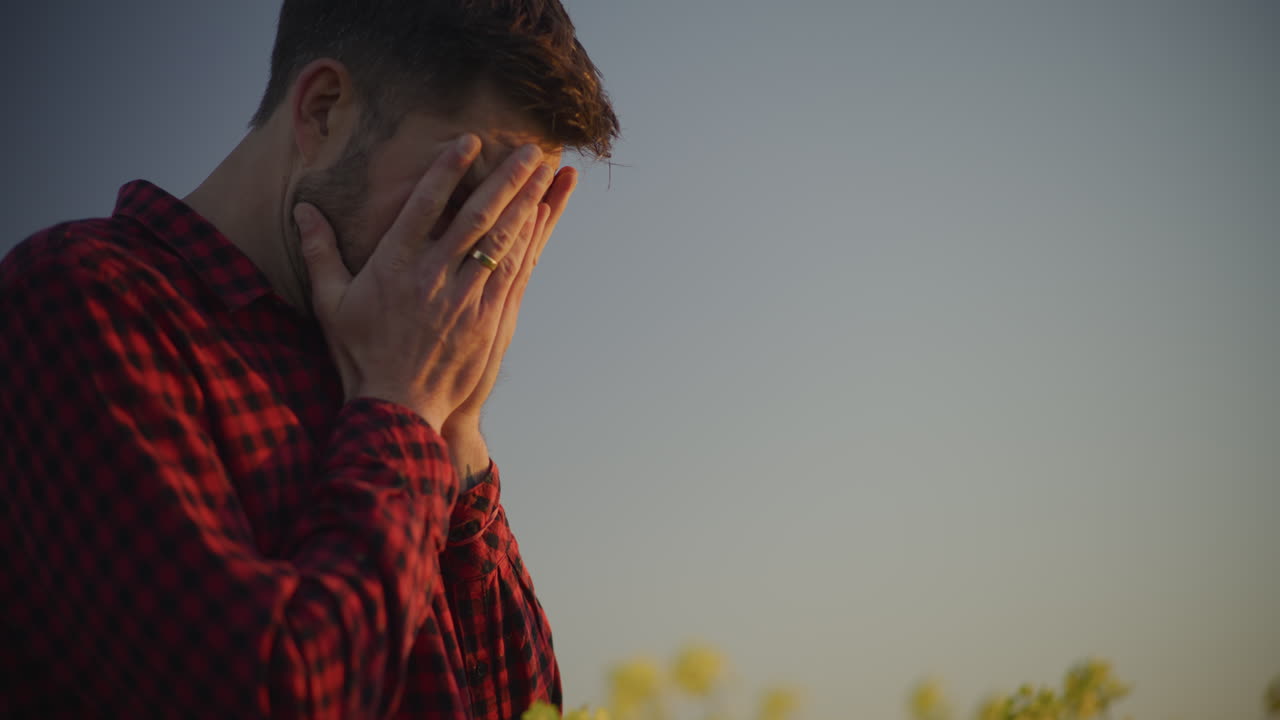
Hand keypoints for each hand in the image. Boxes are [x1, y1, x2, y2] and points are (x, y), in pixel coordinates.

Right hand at [294, 135, 555, 429]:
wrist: (396, 410)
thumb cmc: (360, 355)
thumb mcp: (330, 303)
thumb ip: (319, 252)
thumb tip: (302, 209)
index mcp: (394, 267)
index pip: (424, 208)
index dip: (448, 171)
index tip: (469, 141)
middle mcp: (433, 278)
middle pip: (475, 219)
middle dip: (504, 180)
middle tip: (528, 148)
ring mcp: (465, 301)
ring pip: (502, 242)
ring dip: (526, 204)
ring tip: (544, 171)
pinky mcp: (489, 322)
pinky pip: (513, 273)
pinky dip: (529, 242)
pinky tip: (542, 218)